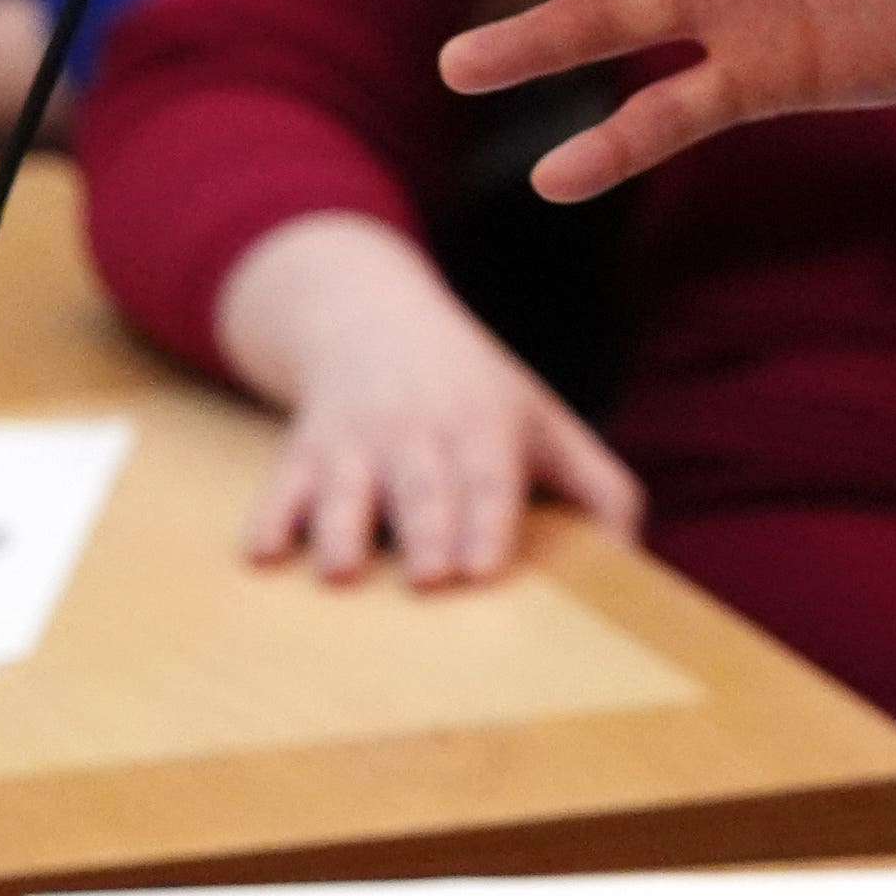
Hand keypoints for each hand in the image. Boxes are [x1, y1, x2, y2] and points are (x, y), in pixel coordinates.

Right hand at [214, 212, 641, 585]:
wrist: (372, 316)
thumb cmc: (475, 391)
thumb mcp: (545, 422)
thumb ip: (600, 488)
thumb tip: (635, 561)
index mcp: (484, 428)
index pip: (491, 476)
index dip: (489, 520)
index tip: (484, 570)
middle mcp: (418, 432)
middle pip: (423, 485)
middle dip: (427, 528)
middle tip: (429, 580)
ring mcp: (356, 441)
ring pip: (347, 485)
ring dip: (342, 525)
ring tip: (341, 572)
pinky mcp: (303, 450)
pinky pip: (281, 484)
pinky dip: (268, 515)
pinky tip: (260, 553)